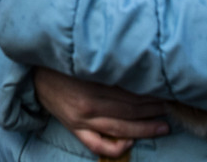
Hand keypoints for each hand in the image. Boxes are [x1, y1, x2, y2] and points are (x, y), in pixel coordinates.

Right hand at [33, 67, 169, 156]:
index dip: (151, 93)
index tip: (167, 90)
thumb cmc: (63, 62)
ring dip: (145, 128)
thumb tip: (138, 66)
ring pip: (120, 129)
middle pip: (130, 110)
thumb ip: (109, 63)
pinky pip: (97, 145)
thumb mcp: (86, 58)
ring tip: (163, 126)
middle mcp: (89, 103)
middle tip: (171, 107)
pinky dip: (115, 148)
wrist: (34, 73)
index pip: (131, 91)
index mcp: (93, 82)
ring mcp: (82, 119)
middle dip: (154, 109)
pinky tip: (130, 143)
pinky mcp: (74, 129)